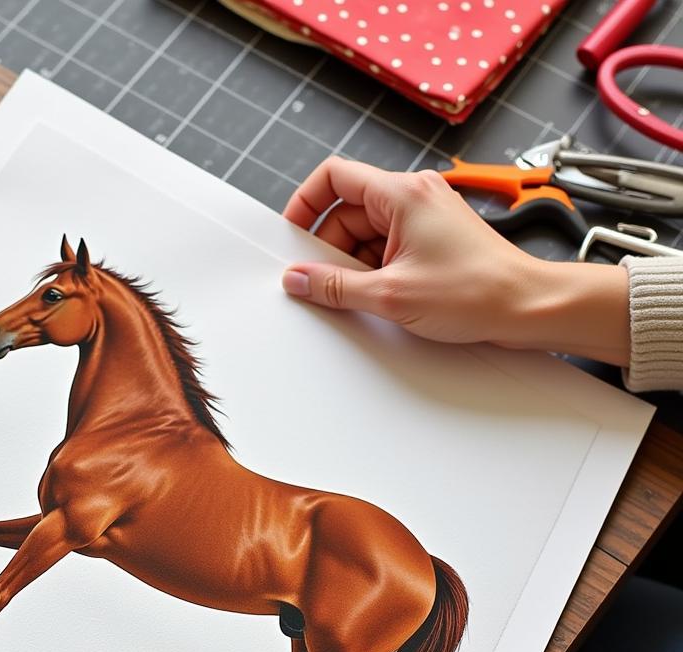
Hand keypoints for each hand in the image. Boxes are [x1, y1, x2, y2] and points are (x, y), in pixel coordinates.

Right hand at [281, 157, 630, 364]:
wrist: (528, 307)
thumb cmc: (476, 292)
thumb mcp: (390, 295)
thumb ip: (334, 286)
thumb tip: (298, 279)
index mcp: (402, 194)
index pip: (335, 177)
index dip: (305, 203)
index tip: (291, 235)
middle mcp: (413, 198)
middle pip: (347, 211)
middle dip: (329, 248)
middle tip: (320, 283)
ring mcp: (424, 219)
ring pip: (366, 234)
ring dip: (352, 264)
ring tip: (357, 296)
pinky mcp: (432, 242)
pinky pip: (387, 249)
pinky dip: (373, 271)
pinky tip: (375, 298)